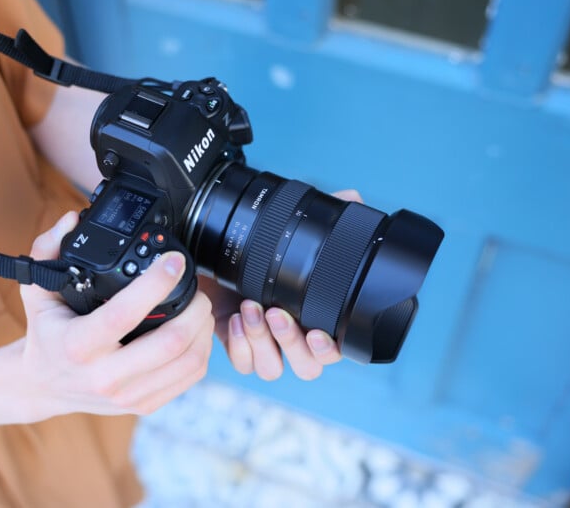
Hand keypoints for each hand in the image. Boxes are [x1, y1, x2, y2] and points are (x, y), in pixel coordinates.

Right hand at [18, 212, 213, 418]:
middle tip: (197, 287)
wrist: (41, 386)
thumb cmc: (46, 332)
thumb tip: (72, 219)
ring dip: (203, 328)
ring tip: (200, 306)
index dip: (157, 282)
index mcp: (77, 345)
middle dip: (195, 307)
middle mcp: (104, 376)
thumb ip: (47, 251)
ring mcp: (127, 396)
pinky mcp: (144, 405)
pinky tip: (196, 333)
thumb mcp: (36, 291)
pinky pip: (189, 378)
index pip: (125, 313)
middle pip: (171, 342)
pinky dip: (202, 351)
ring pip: (189, 362)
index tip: (173, 259)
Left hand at [203, 189, 362, 380]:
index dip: (329, 349)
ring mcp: (264, 345)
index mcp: (313, 318)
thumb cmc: (263, 247)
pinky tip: (233, 319)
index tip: (317, 331)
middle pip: (307, 367)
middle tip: (275, 312)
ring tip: (248, 308)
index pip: (334, 349)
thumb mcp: (291, 228)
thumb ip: (326, 214)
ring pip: (273, 370)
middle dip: (291, 343)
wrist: (215, 255)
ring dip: (262, 341)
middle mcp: (292, 338)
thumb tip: (353, 198)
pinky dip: (239, 345)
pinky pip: (243, 364)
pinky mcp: (236, 346)